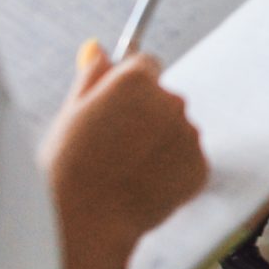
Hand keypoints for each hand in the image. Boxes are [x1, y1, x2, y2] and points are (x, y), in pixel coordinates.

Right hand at [42, 42, 206, 257]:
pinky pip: (186, 162)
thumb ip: (92, 76)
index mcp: (137, 79)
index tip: (117, 106)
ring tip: (123, 172)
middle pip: (162, 99)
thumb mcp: (71, 112)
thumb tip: (98, 47)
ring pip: (176, 131)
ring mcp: (189, 134)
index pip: (145, 65)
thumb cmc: (68, 167)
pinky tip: (141, 187)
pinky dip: (170, 172)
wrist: (85, 221)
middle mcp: (171, 99)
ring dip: (158, 145)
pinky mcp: (200, 166)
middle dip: (144, 117)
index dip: (128, 87)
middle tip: (112, 147)